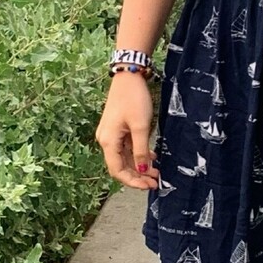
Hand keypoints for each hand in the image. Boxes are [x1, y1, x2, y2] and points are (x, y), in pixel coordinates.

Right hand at [94, 73, 157, 189]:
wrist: (129, 76)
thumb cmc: (133, 99)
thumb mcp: (141, 127)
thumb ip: (141, 151)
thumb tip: (141, 171)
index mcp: (108, 141)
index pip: (117, 170)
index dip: (132, 181)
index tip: (149, 186)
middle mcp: (106, 140)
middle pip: (120, 166)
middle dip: (137, 176)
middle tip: (156, 182)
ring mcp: (111, 134)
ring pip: (124, 158)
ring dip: (139, 166)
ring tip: (157, 172)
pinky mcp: (117, 129)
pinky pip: (126, 148)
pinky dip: (138, 155)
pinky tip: (152, 158)